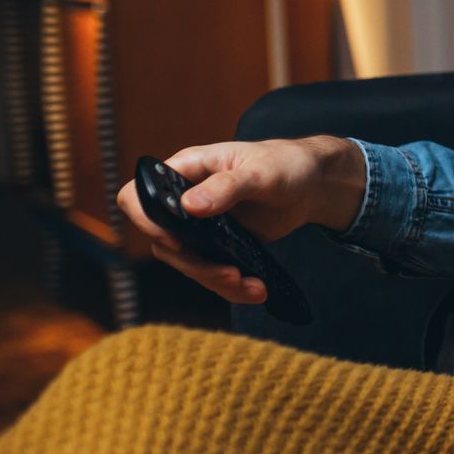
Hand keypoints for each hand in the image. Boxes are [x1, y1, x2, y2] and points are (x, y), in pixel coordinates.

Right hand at [115, 136, 364, 302]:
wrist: (314, 184)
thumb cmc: (285, 163)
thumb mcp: (261, 171)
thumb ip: (226, 186)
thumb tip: (189, 207)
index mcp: (186, 171)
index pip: (139, 195)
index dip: (145, 220)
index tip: (175, 239)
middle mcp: (186, 200)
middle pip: (163, 241)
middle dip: (193, 264)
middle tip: (229, 274)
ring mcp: (201, 226)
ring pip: (187, 262)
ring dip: (214, 280)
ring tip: (250, 286)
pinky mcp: (219, 245)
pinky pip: (212, 271)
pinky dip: (231, 287)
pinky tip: (255, 290)